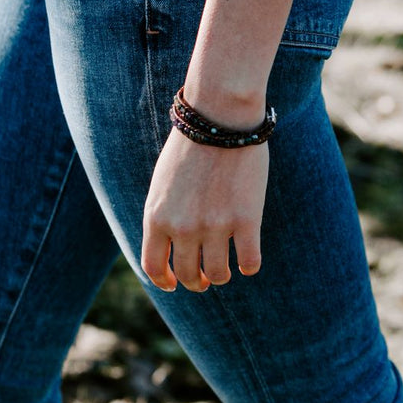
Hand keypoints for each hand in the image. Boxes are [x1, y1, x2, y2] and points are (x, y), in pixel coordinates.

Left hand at [141, 127, 268, 290]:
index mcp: (156, 217)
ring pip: (219, 274)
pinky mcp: (245, 220)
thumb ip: (162, 215)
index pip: (154, 267)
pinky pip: (249, 261)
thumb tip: (170, 246)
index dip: (165, 281)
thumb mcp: (162, 184)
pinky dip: (248, 266)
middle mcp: (182, 227)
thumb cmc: (190, 148)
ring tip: (225, 270)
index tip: (174, 283)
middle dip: (197, 282)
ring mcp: (214, 226)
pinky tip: (248, 260)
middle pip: (189, 275)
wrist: (219, 119)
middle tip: (205, 280)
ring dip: (221, 276)